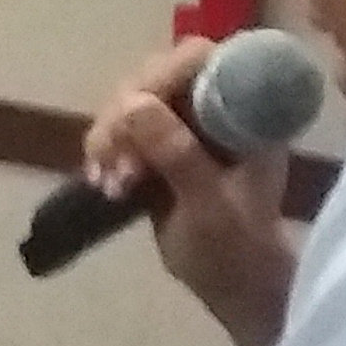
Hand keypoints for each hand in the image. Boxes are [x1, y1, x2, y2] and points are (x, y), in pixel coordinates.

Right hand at [81, 39, 297, 345]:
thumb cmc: (238, 249)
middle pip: (155, 75)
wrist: (235, 286)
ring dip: (110, 138)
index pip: (201, 60)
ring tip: (110, 184)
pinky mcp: (158, 145)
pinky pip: (119, 129)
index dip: (163, 75)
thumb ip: (179, 155)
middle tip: (117, 165)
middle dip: (126, 116)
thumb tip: (134, 105)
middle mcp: (214, 106)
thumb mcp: (211, 205)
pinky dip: (104, 152)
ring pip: (130, 102)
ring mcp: (185, 124)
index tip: (136, 113)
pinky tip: (100, 183)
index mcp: (244, 110)